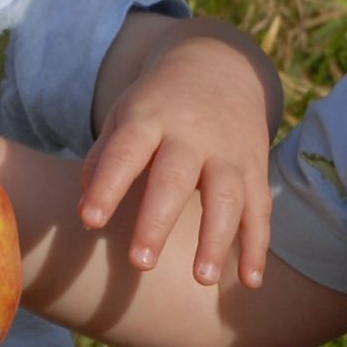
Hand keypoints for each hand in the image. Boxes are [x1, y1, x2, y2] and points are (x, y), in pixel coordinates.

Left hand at [83, 32, 274, 287]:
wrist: (221, 65)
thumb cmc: (158, 104)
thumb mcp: (125, 115)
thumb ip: (103, 160)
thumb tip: (86, 212)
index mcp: (150, 118)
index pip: (126, 152)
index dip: (108, 185)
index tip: (90, 220)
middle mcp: (192, 134)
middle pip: (175, 178)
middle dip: (157, 221)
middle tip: (140, 264)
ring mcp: (228, 151)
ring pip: (226, 196)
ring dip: (215, 239)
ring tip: (202, 280)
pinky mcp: (256, 167)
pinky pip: (260, 209)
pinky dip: (257, 245)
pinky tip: (250, 281)